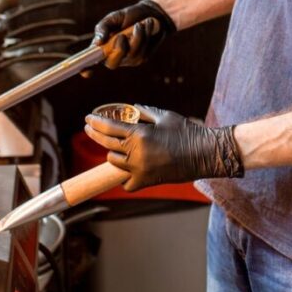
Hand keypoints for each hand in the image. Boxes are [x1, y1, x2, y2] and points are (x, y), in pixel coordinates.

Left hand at [83, 105, 243, 190]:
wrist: (204, 154)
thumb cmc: (186, 132)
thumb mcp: (164, 116)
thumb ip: (144, 112)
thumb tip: (131, 108)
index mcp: (139, 134)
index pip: (108, 127)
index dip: (95, 122)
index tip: (87, 119)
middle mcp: (136, 152)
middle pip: (106, 143)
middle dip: (94, 134)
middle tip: (89, 129)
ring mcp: (139, 169)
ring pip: (114, 162)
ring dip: (113, 154)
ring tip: (116, 148)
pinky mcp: (146, 182)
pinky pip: (126, 182)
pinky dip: (125, 177)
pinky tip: (127, 170)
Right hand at [90, 0, 176, 69]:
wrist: (150, 13)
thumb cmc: (128, 16)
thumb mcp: (113, 18)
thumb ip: (103, 28)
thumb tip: (97, 42)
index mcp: (101, 47)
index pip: (90, 61)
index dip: (86, 69)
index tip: (86, 72)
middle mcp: (113, 56)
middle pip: (112, 64)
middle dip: (119, 49)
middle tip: (122, 35)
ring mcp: (128, 59)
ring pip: (130, 55)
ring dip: (136, 37)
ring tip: (139, 24)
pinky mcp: (142, 58)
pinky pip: (142, 52)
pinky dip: (145, 37)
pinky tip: (147, 26)